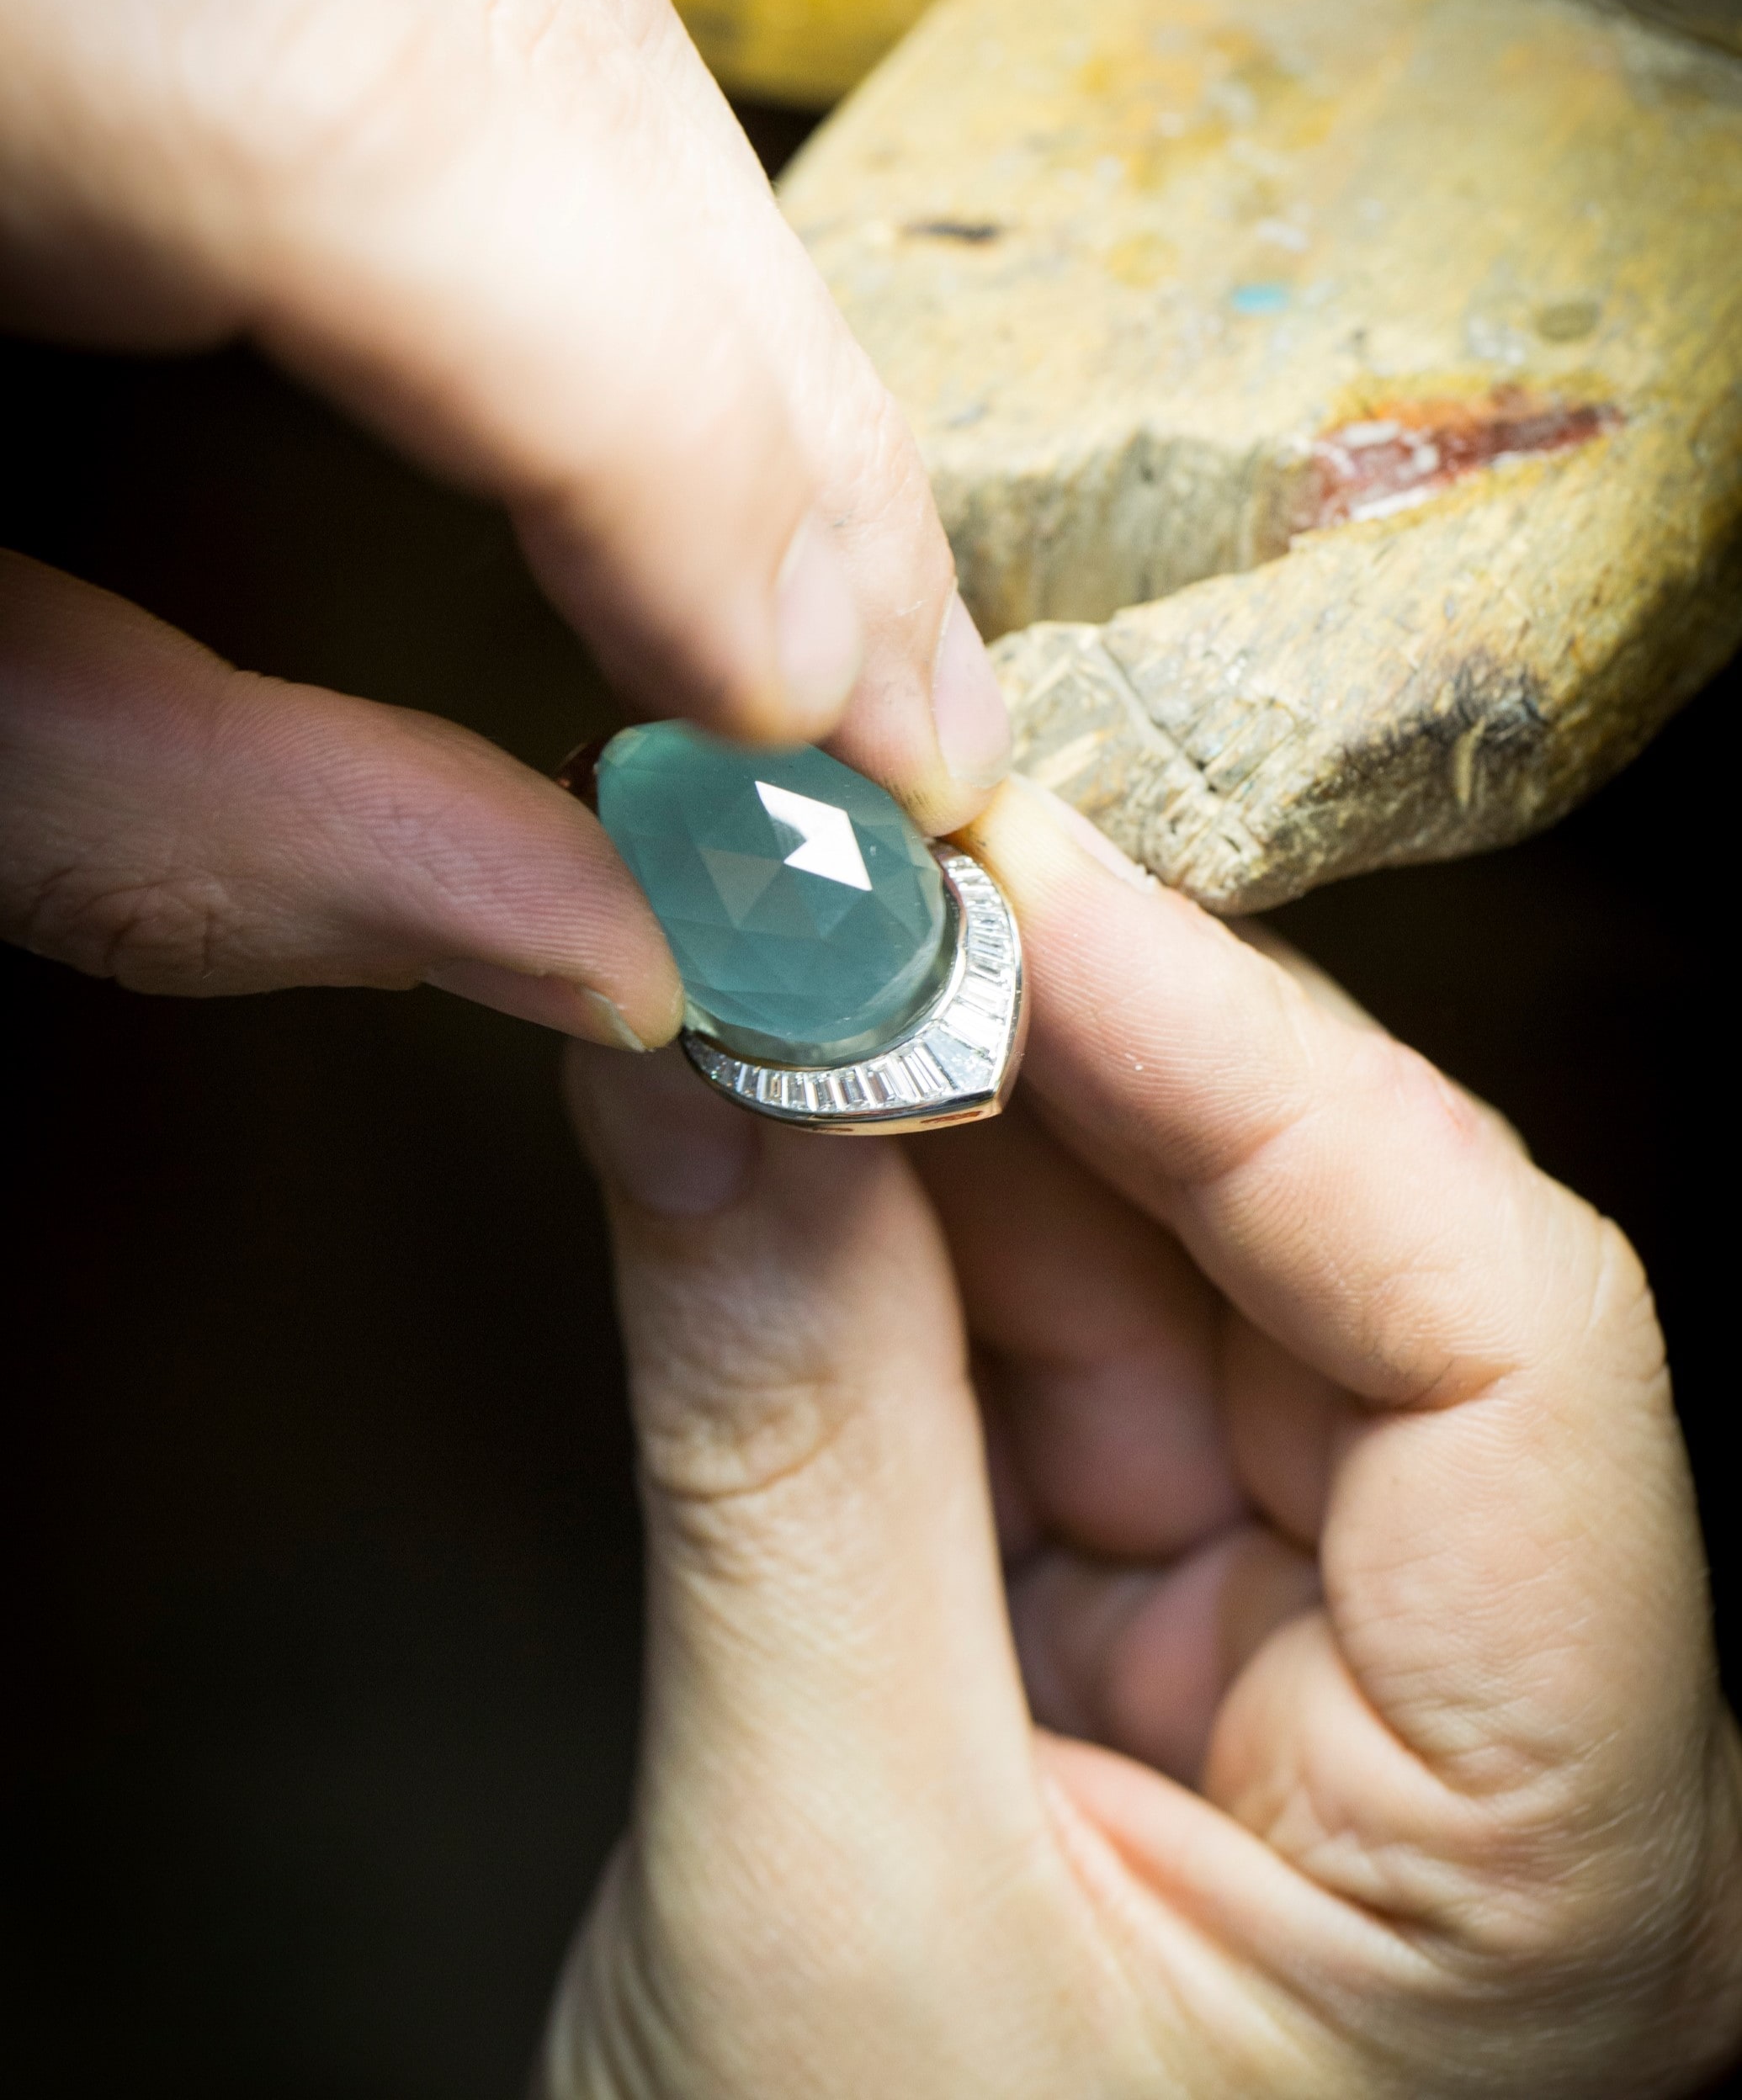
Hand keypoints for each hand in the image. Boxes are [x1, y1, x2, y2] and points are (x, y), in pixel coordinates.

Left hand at [0, 0, 1008, 1042]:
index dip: (640, 421)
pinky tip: (716, 408)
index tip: (801, 713)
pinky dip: (631, 210)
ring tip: (844, 589)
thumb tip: (604, 937)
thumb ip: (184, 827)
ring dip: (732, 309)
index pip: (341, 124)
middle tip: (889, 707)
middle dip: (753, 400)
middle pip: (490, 15)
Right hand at [549, 779, 1741, 2097]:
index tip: (1021, 898)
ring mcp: (1295, 1677)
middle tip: (861, 881)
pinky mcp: (1128, 1647)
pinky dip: (899, 1244)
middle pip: (1327, 1275)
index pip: (1509, 1343)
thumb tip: (712, 1075)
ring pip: (1161, 1293)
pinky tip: (783, 1126)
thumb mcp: (819, 1906)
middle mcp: (1473, 1731)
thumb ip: (779, 1446)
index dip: (1267, 1078)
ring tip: (789, 970)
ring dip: (965, 1126)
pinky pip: (1035, 1376)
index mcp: (1556, 1861)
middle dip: (1081, 1063)